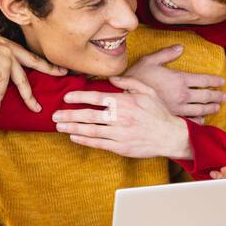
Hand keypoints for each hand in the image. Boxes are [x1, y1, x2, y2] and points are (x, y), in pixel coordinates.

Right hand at [0, 32, 64, 113]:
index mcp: (1, 40)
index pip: (21, 50)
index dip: (33, 57)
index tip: (44, 61)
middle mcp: (6, 47)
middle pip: (33, 61)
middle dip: (49, 68)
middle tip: (63, 72)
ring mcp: (6, 57)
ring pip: (22, 81)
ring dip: (29, 97)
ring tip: (36, 108)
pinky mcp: (2, 69)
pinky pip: (2, 89)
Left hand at [54, 77, 191, 158]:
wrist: (170, 135)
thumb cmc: (158, 112)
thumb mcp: (147, 91)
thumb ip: (129, 82)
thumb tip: (112, 78)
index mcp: (125, 102)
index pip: (96, 98)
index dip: (79, 97)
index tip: (67, 97)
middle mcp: (120, 118)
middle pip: (89, 115)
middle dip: (69, 115)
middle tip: (55, 115)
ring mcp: (119, 134)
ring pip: (91, 131)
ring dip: (72, 128)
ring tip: (59, 126)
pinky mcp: (120, 147)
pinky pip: (98, 143)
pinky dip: (84, 140)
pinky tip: (74, 137)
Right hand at [122, 44, 225, 117]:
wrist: (123, 97)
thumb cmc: (136, 77)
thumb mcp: (150, 60)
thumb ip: (166, 54)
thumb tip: (180, 48)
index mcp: (179, 80)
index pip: (203, 80)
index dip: (214, 81)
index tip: (221, 82)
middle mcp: (182, 95)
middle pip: (206, 96)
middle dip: (217, 96)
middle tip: (224, 97)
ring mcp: (177, 108)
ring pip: (200, 110)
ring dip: (210, 108)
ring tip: (216, 108)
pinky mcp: (171, 117)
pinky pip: (188, 121)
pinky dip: (197, 121)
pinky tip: (201, 120)